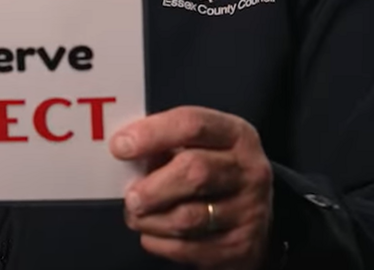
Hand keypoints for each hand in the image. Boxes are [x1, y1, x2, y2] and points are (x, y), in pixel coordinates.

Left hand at [111, 106, 273, 269]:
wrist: (253, 217)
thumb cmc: (215, 172)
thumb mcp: (204, 146)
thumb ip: (170, 143)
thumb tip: (126, 149)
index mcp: (237, 136)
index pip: (192, 125)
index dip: (151, 134)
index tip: (120, 146)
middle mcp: (249, 171)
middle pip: (194, 171)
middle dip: (152, 186)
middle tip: (130, 196)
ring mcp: (249, 210)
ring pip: (188, 217)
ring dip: (151, 218)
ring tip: (137, 215)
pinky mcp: (239, 245)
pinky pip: (188, 247)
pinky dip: (159, 241)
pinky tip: (153, 232)